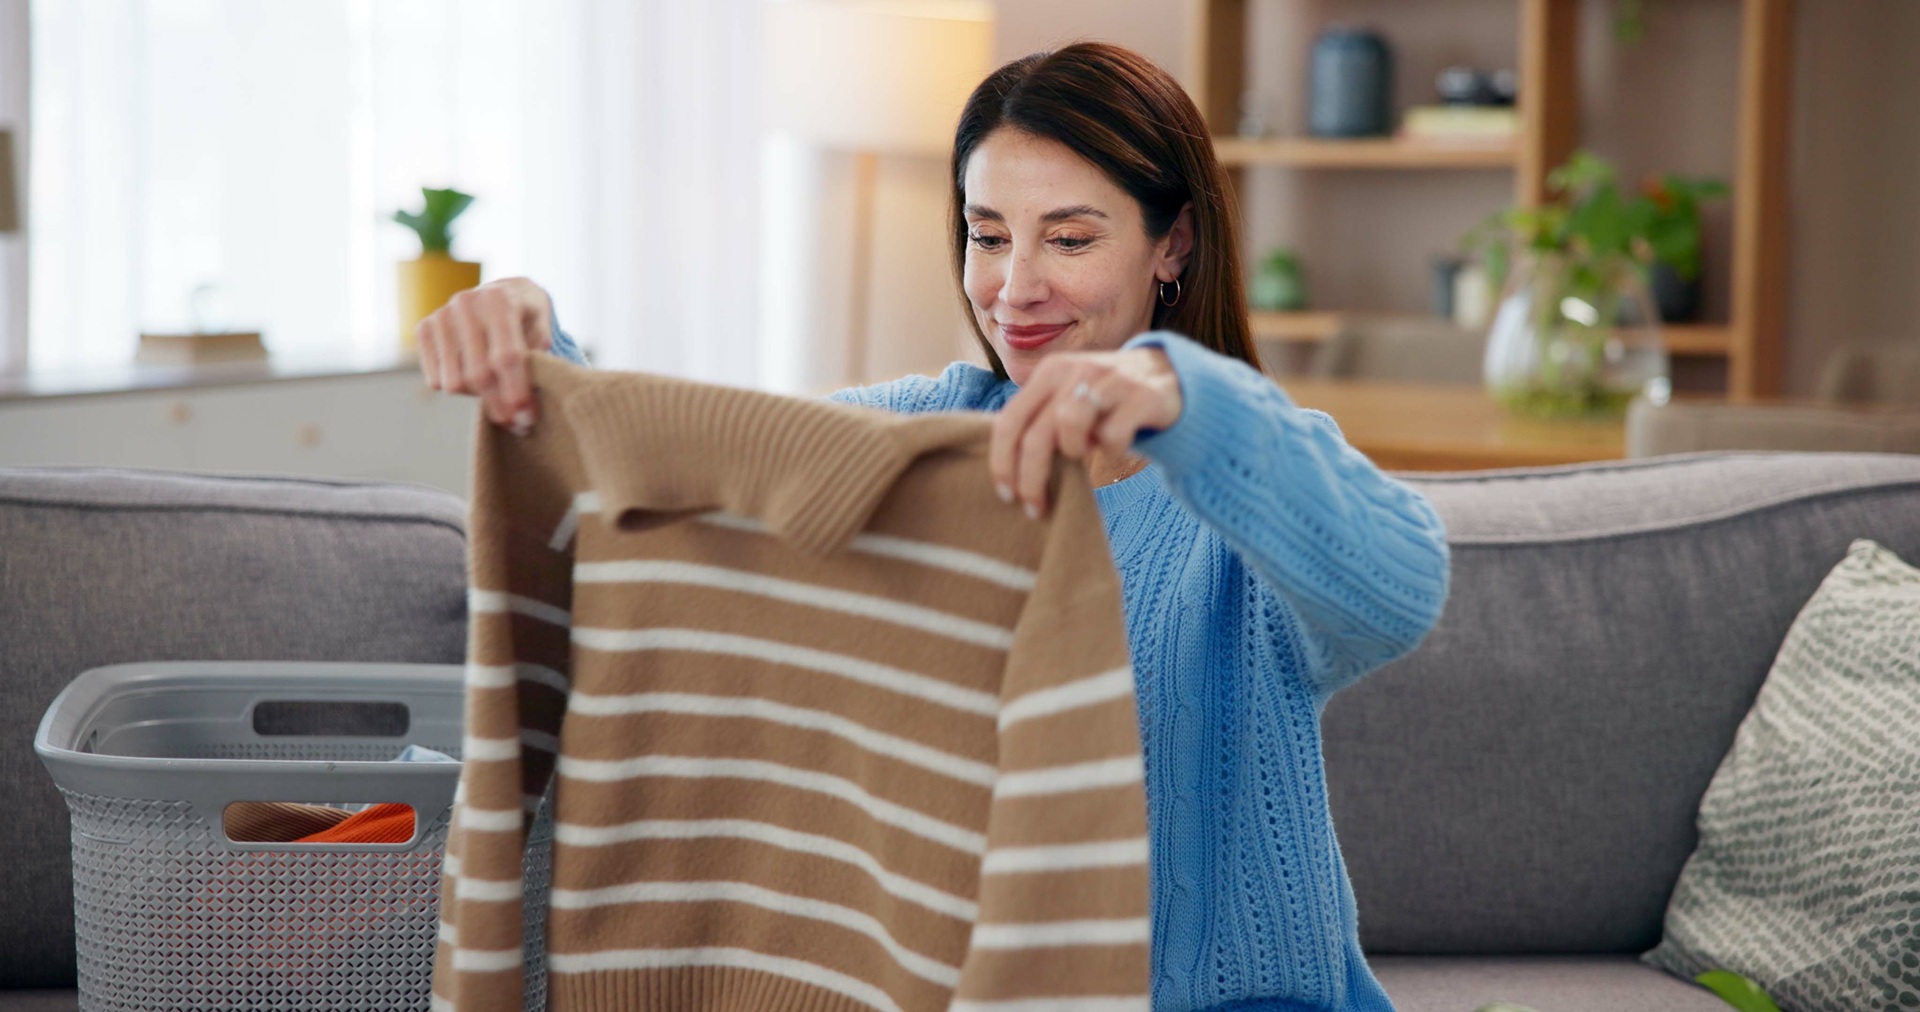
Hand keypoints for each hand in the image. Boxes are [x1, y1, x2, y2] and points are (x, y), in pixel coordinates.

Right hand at [416, 277, 555, 433]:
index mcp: (500, 301)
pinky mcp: (424, 328)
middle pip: (478, 374)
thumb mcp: (543, 327)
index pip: (506, 356)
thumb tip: (530, 395)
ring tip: (497, 392)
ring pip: (454, 382)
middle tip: (515, 423)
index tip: (526, 418)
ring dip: (478, 398)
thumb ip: (540, 357)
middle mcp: (466, 303)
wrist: (500, 293)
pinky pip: (436, 380)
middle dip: (499, 405)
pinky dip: (457, 389)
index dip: (516, 391)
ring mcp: (442, 315)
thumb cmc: (526, 316)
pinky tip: (474, 379)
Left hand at [989, 346, 1182, 517]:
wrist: (1170, 377)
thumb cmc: (1107, 401)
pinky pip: (1114, 435)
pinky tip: (1116, 450)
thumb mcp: (1069, 399)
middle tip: (1035, 507)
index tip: (1006, 494)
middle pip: (1036, 433)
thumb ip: (1040, 421)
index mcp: (1050, 372)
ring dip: (1072, 452)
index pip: (1010, 419)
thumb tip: (1007, 470)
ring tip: (1083, 456)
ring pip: (1070, 424)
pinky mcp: (1142, 396)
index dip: (1002, 461)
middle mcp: (1076, 370)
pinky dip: (1111, 453)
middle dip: (1031, 478)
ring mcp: (1110, 380)